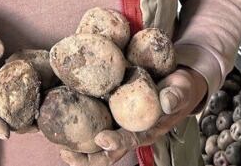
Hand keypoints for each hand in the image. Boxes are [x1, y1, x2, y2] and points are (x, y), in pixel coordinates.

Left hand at [58, 67, 207, 165]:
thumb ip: (176, 95)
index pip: (128, 140)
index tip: (101, 139)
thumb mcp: (182, 90)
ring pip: (95, 143)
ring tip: (58, 145)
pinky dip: (77, 124)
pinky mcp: (110, 111)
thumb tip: (166, 102)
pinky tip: (60, 118)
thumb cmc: (179, 89)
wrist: (177, 83)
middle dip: (86, 158)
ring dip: (77, 148)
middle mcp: (129, 131)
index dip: (115, 142)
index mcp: (145, 130)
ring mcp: (118, 123)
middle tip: (65, 152)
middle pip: (106, 152)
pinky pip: (92, 121)